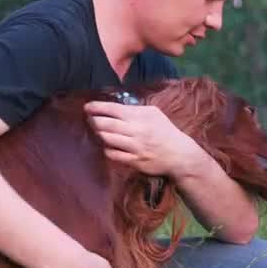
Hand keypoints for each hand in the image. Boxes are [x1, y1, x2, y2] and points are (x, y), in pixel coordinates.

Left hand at [83, 100, 205, 176]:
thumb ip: (136, 109)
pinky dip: (107, 149)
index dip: (98, 107)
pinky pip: (113, 154)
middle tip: (89, 119)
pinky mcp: (134, 160)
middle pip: (106, 124)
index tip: (87, 106)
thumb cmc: (166, 132)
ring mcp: (135, 147)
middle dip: (94, 120)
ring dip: (99, 134)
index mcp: (141, 116)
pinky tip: (107, 145)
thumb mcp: (155, 114)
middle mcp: (137, 131)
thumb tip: (116, 107)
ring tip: (97, 131)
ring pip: (107, 139)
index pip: (114, 109)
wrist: (179, 154)